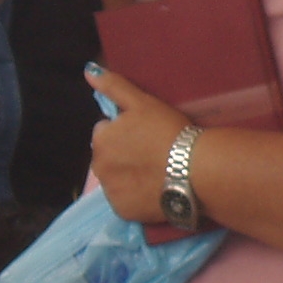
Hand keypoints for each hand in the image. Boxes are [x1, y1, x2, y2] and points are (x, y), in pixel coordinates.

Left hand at [87, 64, 187, 223]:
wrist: (195, 170)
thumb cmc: (169, 131)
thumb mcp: (142, 102)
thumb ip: (114, 86)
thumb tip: (88, 70)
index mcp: (101, 139)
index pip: (106, 132)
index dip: (126, 132)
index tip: (146, 134)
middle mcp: (98, 167)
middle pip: (108, 157)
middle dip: (122, 154)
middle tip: (151, 153)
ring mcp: (110, 192)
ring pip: (115, 179)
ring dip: (127, 175)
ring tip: (154, 171)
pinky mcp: (123, 212)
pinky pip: (125, 201)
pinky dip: (135, 196)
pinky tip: (153, 189)